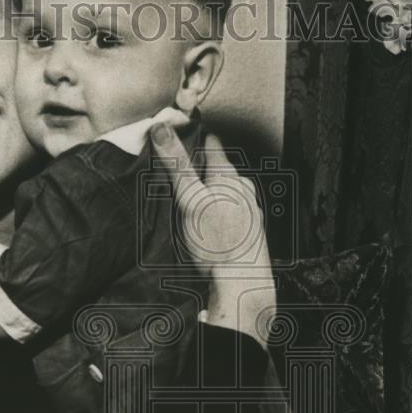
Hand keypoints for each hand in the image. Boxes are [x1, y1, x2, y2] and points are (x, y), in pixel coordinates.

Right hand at [150, 126, 275, 345]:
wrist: (242, 283)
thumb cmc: (217, 243)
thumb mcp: (189, 200)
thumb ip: (177, 165)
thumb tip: (161, 129)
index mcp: (229, 176)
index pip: (211, 143)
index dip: (193, 136)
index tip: (177, 134)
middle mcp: (243, 189)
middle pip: (218, 167)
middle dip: (198, 166)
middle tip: (175, 169)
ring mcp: (249, 209)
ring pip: (224, 190)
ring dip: (208, 190)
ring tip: (188, 198)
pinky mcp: (249, 229)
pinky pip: (229, 209)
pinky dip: (216, 209)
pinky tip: (206, 222)